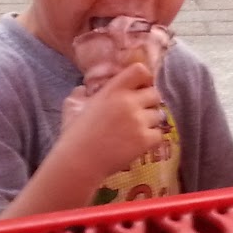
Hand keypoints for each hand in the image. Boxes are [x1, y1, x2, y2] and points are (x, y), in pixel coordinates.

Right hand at [54, 62, 166, 178]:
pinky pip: (159, 134)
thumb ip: (81, 93)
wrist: (79, 162)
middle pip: (155, 93)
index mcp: (113, 90)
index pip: (140, 71)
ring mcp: (139, 121)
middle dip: (149, 102)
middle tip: (139, 112)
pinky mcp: (145, 140)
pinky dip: (152, 138)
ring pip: (159, 114)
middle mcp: (129, 102)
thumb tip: (84, 89)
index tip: (140, 87)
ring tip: (138, 128)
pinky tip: (139, 141)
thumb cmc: (73, 134)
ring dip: (151, 121)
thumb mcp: (73, 105)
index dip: (144, 78)